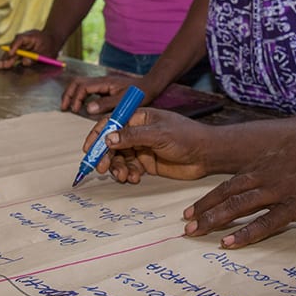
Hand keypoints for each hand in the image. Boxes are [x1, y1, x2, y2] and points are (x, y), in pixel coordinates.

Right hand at [0, 29, 59, 69]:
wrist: (53, 40)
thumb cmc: (51, 46)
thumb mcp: (46, 53)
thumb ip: (35, 58)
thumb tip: (24, 62)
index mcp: (31, 36)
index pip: (20, 39)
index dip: (14, 46)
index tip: (10, 54)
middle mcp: (24, 39)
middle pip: (14, 46)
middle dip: (8, 56)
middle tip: (3, 64)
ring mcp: (22, 44)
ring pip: (13, 50)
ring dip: (7, 58)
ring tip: (1, 66)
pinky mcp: (22, 49)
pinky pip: (15, 54)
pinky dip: (10, 59)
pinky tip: (4, 64)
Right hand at [61, 73, 148, 114]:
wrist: (149, 87)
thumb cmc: (139, 94)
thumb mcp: (124, 102)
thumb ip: (106, 105)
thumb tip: (88, 109)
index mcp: (104, 82)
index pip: (82, 87)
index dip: (76, 98)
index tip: (75, 110)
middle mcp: (101, 81)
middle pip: (77, 82)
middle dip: (68, 94)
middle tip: (64, 108)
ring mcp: (102, 84)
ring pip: (80, 84)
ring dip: (72, 94)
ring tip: (68, 107)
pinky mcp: (104, 88)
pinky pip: (87, 89)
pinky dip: (80, 96)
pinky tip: (81, 106)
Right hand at [93, 108, 212, 183]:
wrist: (206, 155)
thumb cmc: (186, 137)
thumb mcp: (158, 134)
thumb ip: (133, 136)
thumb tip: (108, 138)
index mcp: (139, 117)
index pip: (112, 123)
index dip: (98, 135)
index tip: (89, 149)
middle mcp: (137, 131)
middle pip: (112, 143)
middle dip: (106, 156)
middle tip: (103, 168)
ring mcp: (142, 147)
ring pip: (120, 158)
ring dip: (117, 167)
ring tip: (123, 176)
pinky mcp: (147, 162)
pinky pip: (130, 168)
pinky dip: (128, 174)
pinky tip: (134, 178)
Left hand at [182, 137, 295, 249]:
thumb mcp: (293, 145)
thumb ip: (277, 156)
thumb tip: (268, 160)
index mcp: (264, 163)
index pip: (230, 183)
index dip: (209, 197)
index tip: (193, 209)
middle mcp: (265, 176)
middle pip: (226, 195)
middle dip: (203, 210)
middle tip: (185, 224)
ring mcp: (277, 192)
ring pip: (238, 207)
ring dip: (214, 220)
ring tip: (195, 233)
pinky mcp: (293, 207)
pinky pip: (264, 223)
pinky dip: (244, 233)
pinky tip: (228, 242)